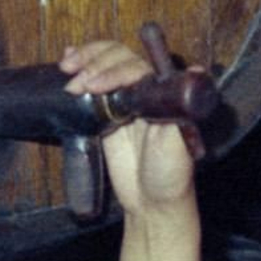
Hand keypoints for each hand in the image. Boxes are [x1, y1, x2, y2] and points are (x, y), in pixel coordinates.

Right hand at [59, 38, 200, 216]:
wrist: (152, 202)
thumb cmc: (171, 175)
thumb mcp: (177, 144)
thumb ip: (178, 111)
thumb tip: (195, 72)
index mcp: (163, 93)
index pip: (135, 67)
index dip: (113, 71)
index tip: (95, 86)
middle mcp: (145, 90)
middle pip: (117, 58)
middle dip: (93, 64)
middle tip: (75, 84)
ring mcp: (124, 99)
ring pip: (104, 63)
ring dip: (84, 60)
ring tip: (66, 70)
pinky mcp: (107, 113)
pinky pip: (93, 82)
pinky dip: (80, 65)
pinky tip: (65, 61)